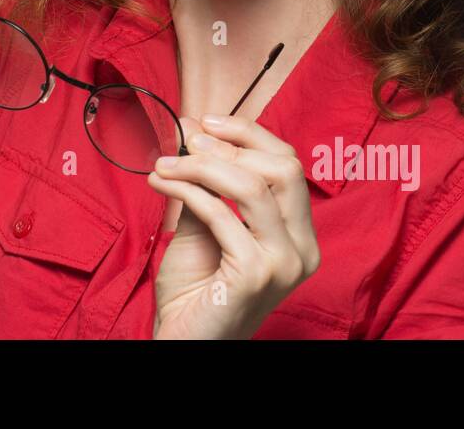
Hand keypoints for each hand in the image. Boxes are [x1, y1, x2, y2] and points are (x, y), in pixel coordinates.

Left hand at [147, 114, 319, 338]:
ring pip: (252, 187)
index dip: (250, 134)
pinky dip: (187, 191)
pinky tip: (162, 184)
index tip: (207, 121)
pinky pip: (220, 215)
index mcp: (299, 235)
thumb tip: (192, 128)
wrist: (184, 342)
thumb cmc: (196, 290)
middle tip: (185, 140)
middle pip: (283, 169)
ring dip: (200, 166)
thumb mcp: (204, 226)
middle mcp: (302, 249)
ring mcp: (283, 264)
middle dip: (229, 147)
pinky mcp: (255, 276)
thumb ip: (206, 182)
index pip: (289, 164)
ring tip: (164, 164)